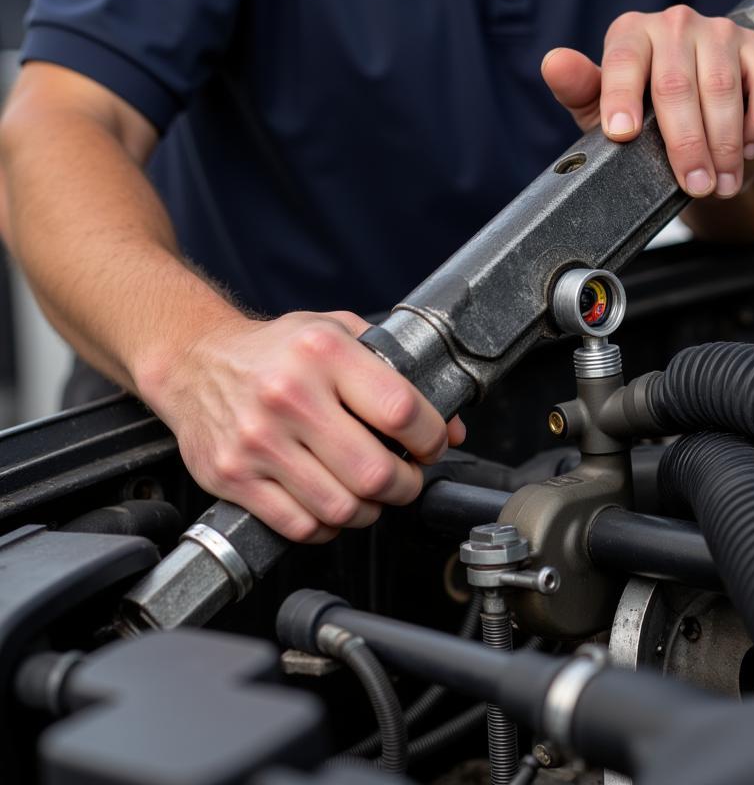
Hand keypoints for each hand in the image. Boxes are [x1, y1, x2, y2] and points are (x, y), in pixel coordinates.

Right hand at [140, 310, 465, 542]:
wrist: (193, 360)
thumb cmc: (276, 349)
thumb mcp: (339, 333)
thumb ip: (398, 370)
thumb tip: (453, 426)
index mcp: (323, 353)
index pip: (401, 411)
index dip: (431, 438)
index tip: (431, 444)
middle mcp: (289, 396)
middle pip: (375, 472)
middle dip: (406, 484)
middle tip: (406, 477)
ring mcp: (257, 441)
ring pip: (341, 508)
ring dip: (370, 510)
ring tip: (371, 493)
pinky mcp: (232, 476)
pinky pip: (300, 526)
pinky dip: (328, 527)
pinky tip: (332, 504)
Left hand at [541, 6, 753, 198]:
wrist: (704, 126)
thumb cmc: (644, 119)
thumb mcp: (603, 113)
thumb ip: (580, 91)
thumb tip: (553, 62)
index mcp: (631, 33)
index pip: (623, 62)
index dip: (621, 99)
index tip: (622, 135)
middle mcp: (675, 23)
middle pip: (676, 83)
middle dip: (685, 142)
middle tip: (693, 185)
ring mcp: (721, 31)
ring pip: (722, 87)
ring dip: (724, 144)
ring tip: (721, 184)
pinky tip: (749, 151)